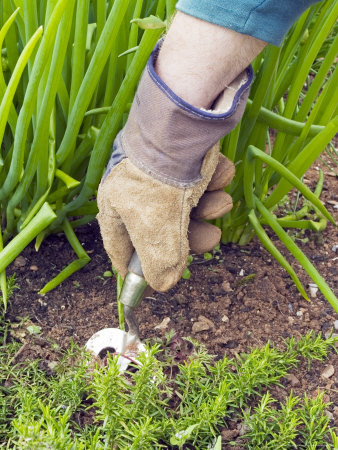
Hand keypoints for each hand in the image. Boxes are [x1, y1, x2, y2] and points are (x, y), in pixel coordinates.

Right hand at [97, 150, 233, 291]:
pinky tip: (221, 176)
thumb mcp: (157, 229)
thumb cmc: (160, 180)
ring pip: (186, 207)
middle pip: (163, 231)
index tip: (157, 284)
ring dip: (208, 209)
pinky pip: (200, 181)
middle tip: (209, 239)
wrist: (184, 120)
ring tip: (221, 203)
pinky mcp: (183, 159)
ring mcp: (160, 176)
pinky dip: (214, 182)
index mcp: (117, 210)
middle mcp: (136, 194)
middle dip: (190, 237)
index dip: (139, 270)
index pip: (122, 250)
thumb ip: (160, 261)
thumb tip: (163, 284)